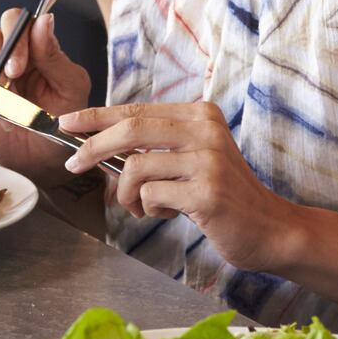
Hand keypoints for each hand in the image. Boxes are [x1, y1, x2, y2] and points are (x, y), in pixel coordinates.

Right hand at [0, 10, 92, 176]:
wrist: (46, 157)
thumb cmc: (63, 120)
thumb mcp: (70, 87)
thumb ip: (54, 55)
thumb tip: (45, 20)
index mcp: (33, 45)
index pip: (14, 21)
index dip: (13, 41)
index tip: (17, 69)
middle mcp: (6, 54)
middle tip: (10, 93)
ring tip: (11, 118)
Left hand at [58, 102, 298, 272]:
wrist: (269, 229)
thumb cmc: (224, 195)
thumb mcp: (193, 159)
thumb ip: (156, 147)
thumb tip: (99, 145)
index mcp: (200, 115)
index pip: (137, 110)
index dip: (97, 116)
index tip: (67, 122)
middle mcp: (205, 130)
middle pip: (131, 129)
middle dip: (93, 148)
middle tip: (73, 165)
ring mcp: (208, 161)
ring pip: (135, 168)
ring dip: (126, 194)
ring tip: (142, 207)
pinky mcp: (206, 192)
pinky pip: (150, 195)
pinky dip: (149, 209)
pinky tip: (167, 213)